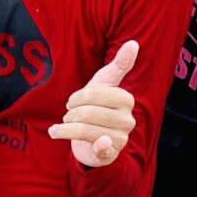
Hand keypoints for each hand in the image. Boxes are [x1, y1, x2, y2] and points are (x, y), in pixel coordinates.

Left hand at [47, 40, 138, 167]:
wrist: (93, 139)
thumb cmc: (99, 106)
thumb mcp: (106, 82)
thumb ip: (120, 63)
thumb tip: (134, 43)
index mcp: (127, 99)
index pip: (93, 94)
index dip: (77, 98)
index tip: (72, 102)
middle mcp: (128, 120)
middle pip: (87, 112)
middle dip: (70, 114)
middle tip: (67, 115)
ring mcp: (121, 138)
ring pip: (85, 129)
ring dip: (66, 128)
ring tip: (62, 127)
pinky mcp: (111, 154)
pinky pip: (101, 150)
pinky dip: (90, 147)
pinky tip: (77, 145)